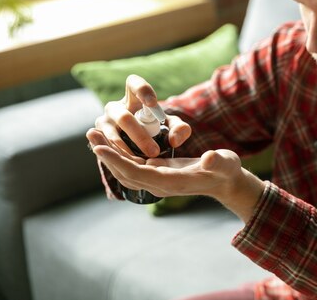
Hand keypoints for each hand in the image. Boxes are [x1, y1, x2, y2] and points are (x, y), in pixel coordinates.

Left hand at [87, 129, 265, 222]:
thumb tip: (207, 158)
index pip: (138, 173)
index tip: (100, 147)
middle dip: (107, 155)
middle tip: (91, 133)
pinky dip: (119, 155)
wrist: (225, 181)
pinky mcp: (157, 173)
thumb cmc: (225, 170)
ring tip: (94, 134)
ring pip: (126, 170)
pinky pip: (132, 166)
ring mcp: (157, 180)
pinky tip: (110, 141)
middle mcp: (160, 184)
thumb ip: (217, 161)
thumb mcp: (226, 163)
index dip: (118, 161)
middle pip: (125, 172)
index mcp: (172, 182)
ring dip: (109, 154)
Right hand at [93, 74, 190, 157]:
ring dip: (128, 149)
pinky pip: (106, 148)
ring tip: (143, 161)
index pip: (134, 84)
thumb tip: (174, 140)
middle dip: (139, 135)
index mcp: (133, 96)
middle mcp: (115, 107)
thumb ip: (180, 129)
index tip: (153, 104)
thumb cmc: (157, 128)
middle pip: (124, 117)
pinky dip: (120, 157)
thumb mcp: (172, 127)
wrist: (138, 144)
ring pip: (112, 135)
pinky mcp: (98, 138)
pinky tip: (132, 165)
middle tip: (155, 151)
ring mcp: (103, 122)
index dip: (142, 91)